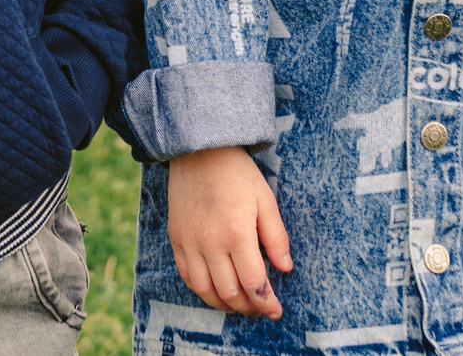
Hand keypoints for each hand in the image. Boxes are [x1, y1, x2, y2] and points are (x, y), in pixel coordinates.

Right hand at [167, 146, 291, 317]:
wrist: (200, 151)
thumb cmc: (238, 174)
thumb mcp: (265, 200)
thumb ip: (276, 237)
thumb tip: (286, 268)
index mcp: (237, 233)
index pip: (253, 282)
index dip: (266, 302)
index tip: (276, 311)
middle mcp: (211, 243)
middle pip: (229, 292)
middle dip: (248, 307)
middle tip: (261, 309)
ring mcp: (190, 243)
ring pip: (205, 290)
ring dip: (224, 304)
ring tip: (240, 305)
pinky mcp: (176, 239)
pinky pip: (187, 276)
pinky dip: (202, 290)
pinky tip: (215, 290)